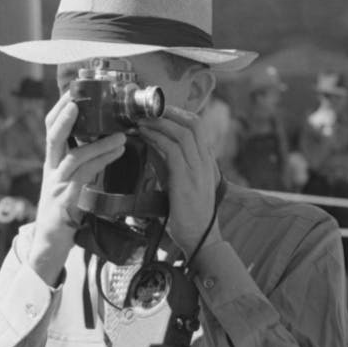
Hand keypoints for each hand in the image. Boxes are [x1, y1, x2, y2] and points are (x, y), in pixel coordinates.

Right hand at [28, 92, 125, 283]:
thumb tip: (104, 148)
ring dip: (98, 145)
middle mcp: (52, 172)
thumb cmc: (63, 216)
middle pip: (53, 137)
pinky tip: (116, 156)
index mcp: (53, 165)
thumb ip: (82, 168)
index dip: (60, 110)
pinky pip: (83, 181)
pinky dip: (100, 165)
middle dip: (65, 117)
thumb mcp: (69, 187)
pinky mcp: (65, 204)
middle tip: (78, 101)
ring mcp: (57, 188)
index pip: (51, 131)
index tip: (73, 91)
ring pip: (74, 159)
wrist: (49, 248)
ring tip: (121, 136)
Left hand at [137, 105, 221, 257]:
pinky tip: (144, 136)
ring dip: (159, 123)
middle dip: (169, 112)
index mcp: (206, 160)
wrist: (198, 236)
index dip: (178, 114)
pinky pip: (173, 150)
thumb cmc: (187, 212)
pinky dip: (157, 139)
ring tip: (141, 121)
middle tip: (147, 110)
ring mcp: (198, 169)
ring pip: (183, 133)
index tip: (158, 111)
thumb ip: (168, 162)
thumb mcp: (178, 181)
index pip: (197, 126)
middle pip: (193, 123)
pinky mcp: (186, 178)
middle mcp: (205, 161)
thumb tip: (152, 144)